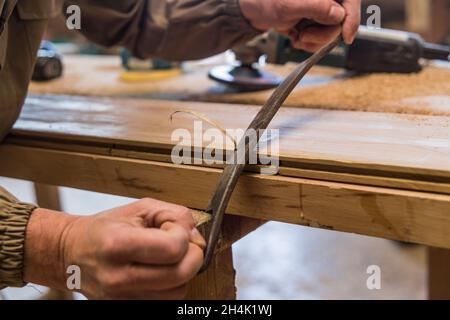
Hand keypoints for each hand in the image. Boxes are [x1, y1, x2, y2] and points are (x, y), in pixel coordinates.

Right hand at [24, 198, 204, 298]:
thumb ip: (174, 215)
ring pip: (177, 293)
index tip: (175, 230)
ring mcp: (120, 299)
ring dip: (183, 274)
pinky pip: (165, 303)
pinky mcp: (124, 309)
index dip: (184, 236)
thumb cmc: (106, 228)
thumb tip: (197, 237)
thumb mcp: (139, 208)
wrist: (71, 253)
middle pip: (180, 275)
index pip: (172, 248)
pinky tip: (160, 272)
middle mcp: (118, 278)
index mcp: (117, 245)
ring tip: (167, 259)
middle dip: (192, 256)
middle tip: (183, 245)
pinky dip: (171, 287)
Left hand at [240, 0, 360, 50]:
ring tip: (297, 37)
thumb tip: (339, 14)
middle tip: (304, 35)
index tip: (346, 37)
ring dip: (314, 41)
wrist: (251, 11)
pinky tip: (296, 38)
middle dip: (324, 34)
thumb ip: (317, 6)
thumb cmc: (266, 0)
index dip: (352, 19)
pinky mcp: (314, 23)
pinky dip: (309, 44)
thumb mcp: (290, 3)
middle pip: (341, 21)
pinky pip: (320, 39)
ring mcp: (320, 12)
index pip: (351, 1)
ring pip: (331, 33)